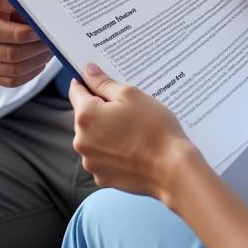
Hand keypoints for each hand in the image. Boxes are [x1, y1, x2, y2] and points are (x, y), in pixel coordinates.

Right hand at [0, 0, 52, 86]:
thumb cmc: (3, 4)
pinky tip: (40, 60)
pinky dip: (32, 71)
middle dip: (31, 36)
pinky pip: (13, 79)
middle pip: (1, 35)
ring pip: (11, 61)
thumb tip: (46, 10)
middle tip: (51, 34)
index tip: (41, 13)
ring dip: (37, 56)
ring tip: (50, 48)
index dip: (22, 7)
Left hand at [69, 64, 201, 201]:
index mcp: (86, 116)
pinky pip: (102, 156)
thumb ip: (104, 83)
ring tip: (133, 129)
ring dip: (106, 131)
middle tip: (127, 108)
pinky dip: (112, 150)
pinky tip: (132, 147)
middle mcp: (81, 141)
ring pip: (93, 137)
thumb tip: (87, 70)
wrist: (171, 168)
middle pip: (85, 116)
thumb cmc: (153, 128)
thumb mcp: (131, 95)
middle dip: (101, 109)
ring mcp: (91, 162)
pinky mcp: (102, 177)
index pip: (76, 92)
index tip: (100, 81)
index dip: (88, 83)